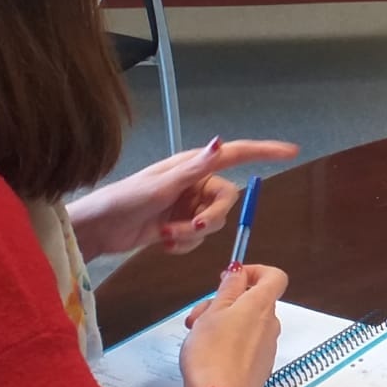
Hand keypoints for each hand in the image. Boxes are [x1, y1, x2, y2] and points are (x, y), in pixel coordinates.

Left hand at [65, 137, 299, 258]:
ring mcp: (187, 205)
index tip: (291, 151)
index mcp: (192, 165)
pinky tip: (162, 242)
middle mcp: (194, 183)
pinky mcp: (179, 226)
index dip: (264, 151)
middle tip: (192, 228)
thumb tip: (221, 142)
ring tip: (166, 236)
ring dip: (192, 235)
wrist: (96, 231)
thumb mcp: (159, 186)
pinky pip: (199, 238)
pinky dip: (183, 244)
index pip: (236, 154)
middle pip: (227, 199)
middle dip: (212, 217)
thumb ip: (194, 168)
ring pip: (213, 223)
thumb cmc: (122, 201)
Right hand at [180, 264, 288, 386]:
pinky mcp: (259, 366)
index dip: (255, 271)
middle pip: (253, 301)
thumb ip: (228, 288)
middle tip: (199, 315)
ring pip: (247, 323)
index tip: (231, 278)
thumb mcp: (213, 312)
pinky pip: (246, 344)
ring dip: (222, 323)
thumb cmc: (212, 354)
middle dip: (225, 302)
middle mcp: (270, 324)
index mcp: (261, 305)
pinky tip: (208, 354)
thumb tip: (239, 271)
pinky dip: (229, 342)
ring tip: (196, 336)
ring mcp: (267, 346)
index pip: (274, 276)